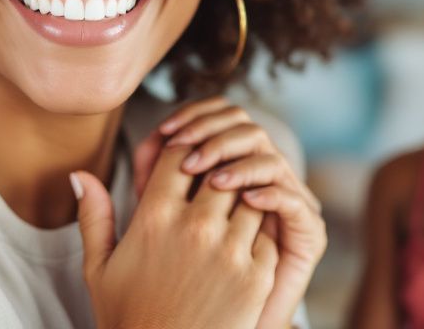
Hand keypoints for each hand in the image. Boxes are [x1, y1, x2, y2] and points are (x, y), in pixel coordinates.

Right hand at [74, 143, 276, 328]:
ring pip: (250, 196)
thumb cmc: (130, 319)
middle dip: (218, 172)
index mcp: (155, 217)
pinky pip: (268, 233)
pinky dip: (260, 234)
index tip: (187, 164)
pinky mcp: (258, 275)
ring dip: (243, 200)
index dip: (186, 153)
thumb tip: (79, 174)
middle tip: (215, 184)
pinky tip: (246, 246)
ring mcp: (231, 250)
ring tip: (232, 214)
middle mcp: (196, 227)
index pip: (181, 154)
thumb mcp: (100, 269)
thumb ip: (94, 216)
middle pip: (220, 169)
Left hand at [136, 97, 326, 328]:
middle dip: (213, 136)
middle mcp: (262, 175)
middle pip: (246, 129)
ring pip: (269, 158)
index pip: (222, 116)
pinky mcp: (307, 230)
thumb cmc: (184, 276)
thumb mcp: (156, 228)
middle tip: (184, 155)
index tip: (165, 133)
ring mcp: (287, 199)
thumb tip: (116, 156)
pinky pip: (290, 201)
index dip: (195, 118)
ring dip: (238, 163)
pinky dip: (269, 194)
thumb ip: (142, 188)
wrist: (217, 324)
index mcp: (233, 163)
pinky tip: (244, 200)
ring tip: (210, 181)